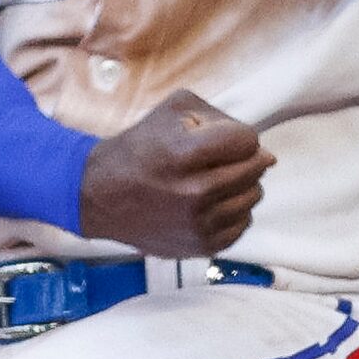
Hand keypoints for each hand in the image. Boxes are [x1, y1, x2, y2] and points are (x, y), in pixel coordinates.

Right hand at [78, 90, 274, 257]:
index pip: (248, 140)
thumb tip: (258, 146)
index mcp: (184, 154)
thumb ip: (218, 117)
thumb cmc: (139, 147)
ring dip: (240, 184)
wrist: (99, 195)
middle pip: (255, 168)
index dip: (237, 135)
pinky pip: (243, 223)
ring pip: (253, 196)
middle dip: (242, 157)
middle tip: (217, 158)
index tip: (220, 139)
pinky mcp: (201, 246)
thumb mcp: (171, 112)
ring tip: (212, 180)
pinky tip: (210, 203)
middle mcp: (195, 193)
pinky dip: (233, 210)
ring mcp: (199, 225)